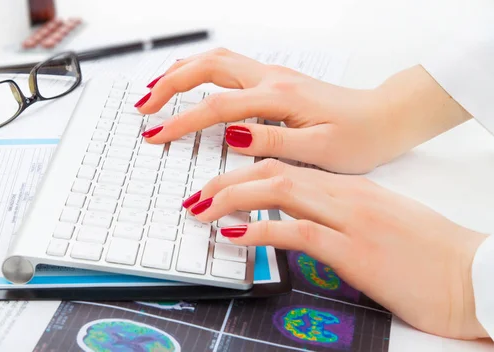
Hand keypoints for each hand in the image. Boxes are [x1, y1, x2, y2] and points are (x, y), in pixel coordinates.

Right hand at [136, 48, 471, 173]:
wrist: (384, 118)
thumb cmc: (357, 138)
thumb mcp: (318, 149)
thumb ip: (273, 140)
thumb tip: (231, 133)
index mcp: (278, 97)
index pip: (217, 105)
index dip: (181, 121)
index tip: (155, 136)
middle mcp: (271, 79)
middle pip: (207, 67)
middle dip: (168, 84)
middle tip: (142, 106)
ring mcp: (272, 75)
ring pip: (215, 60)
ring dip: (181, 72)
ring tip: (155, 90)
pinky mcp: (274, 81)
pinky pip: (227, 66)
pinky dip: (200, 72)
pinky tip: (191, 83)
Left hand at [182, 158, 488, 339]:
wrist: (472, 276)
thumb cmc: (426, 253)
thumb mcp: (376, 223)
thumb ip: (336, 216)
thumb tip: (298, 221)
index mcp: (349, 188)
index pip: (285, 166)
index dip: (242, 173)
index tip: (216, 185)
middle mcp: (346, 195)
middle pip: (273, 171)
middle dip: (226, 181)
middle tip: (197, 196)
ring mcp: (350, 219)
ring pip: (279, 190)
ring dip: (232, 198)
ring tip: (202, 210)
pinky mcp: (354, 250)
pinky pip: (297, 231)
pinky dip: (260, 230)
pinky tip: (235, 235)